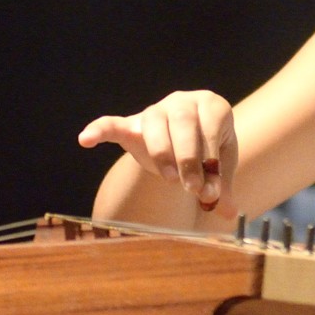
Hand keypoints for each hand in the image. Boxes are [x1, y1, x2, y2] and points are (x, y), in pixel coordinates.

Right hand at [78, 90, 238, 216]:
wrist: (186, 140)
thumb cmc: (208, 150)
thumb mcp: (221, 165)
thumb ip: (223, 185)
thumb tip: (228, 213)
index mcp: (211, 106)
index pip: (211, 127)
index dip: (211, 159)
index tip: (210, 189)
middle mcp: (183, 101)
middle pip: (182, 122)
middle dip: (188, 158)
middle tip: (191, 188)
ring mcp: (156, 110)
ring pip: (153, 124)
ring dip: (162, 153)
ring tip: (170, 180)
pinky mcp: (132, 123)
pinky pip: (112, 123)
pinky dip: (99, 130)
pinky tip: (85, 140)